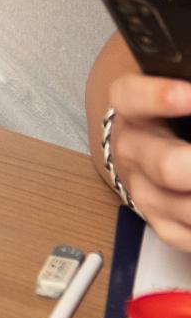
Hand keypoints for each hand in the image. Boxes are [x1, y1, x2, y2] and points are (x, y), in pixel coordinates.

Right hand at [105, 68, 190, 248]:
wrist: (151, 144)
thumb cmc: (175, 115)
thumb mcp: (182, 92)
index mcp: (133, 109)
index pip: (132, 98)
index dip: (160, 96)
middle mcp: (134, 151)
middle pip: (166, 165)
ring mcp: (145, 192)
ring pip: (187, 209)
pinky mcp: (163, 224)